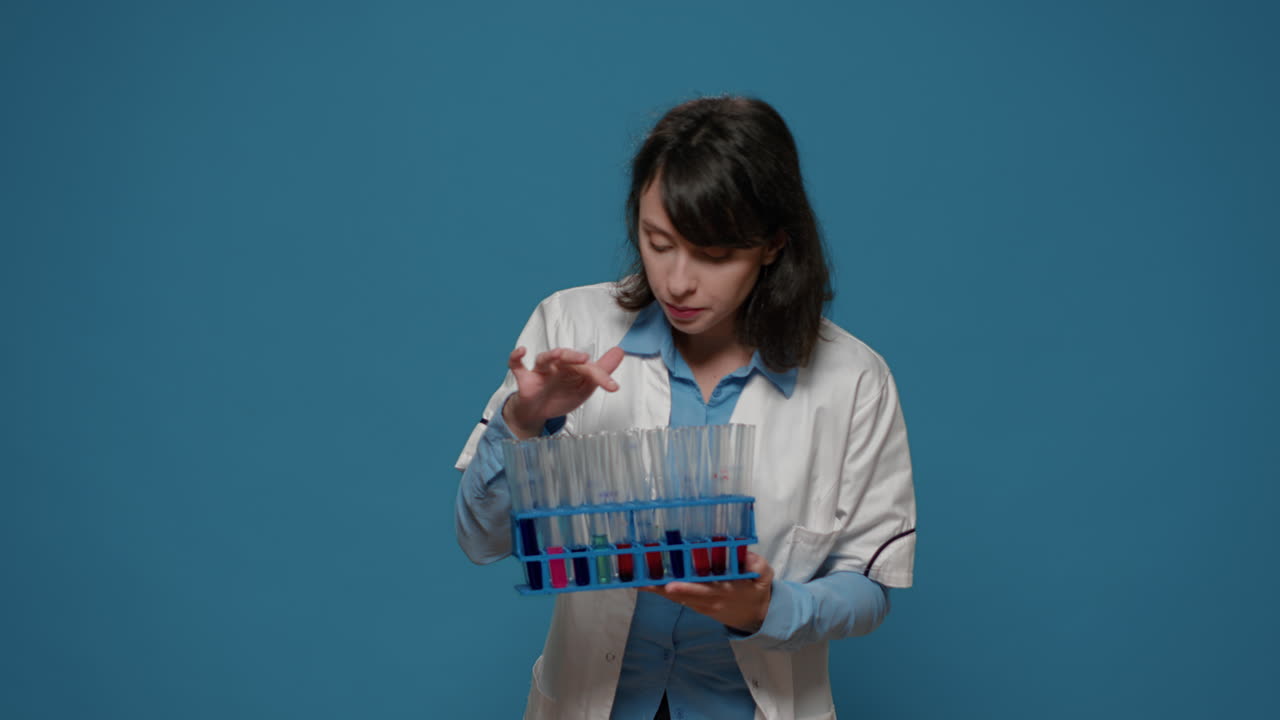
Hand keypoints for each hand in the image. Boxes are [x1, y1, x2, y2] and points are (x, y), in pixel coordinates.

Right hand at [502, 346, 625, 438]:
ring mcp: (540, 371)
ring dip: (551, 355)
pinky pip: (517, 365)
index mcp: (572, 367)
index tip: (613, 387)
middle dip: (574, 357)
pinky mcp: (525, 379)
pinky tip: (521, 351)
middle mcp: (557, 365)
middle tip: (585, 359)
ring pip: (544, 358)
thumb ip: (601, 371)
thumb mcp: (585, 386)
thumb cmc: (561, 394)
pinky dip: (516, 357)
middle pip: (565, 356)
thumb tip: (620, 351)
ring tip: (559, 354)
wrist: (540, 412)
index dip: (601, 376)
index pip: (587, 367)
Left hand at [639, 551, 774, 632]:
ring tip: (637, 580)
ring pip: (676, 599)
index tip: (671, 585)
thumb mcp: (764, 576)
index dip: (687, 589)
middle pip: (682, 596)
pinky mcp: (696, 606)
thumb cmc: (757, 591)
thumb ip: (756, 565)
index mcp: (725, 593)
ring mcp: (701, 606)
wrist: (756, 617)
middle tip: (640, 581)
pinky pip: (677, 600)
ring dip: (657, 590)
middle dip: (661, 589)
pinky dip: (663, 592)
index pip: (704, 591)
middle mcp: (709, 602)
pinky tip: (648, 583)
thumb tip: (745, 554)